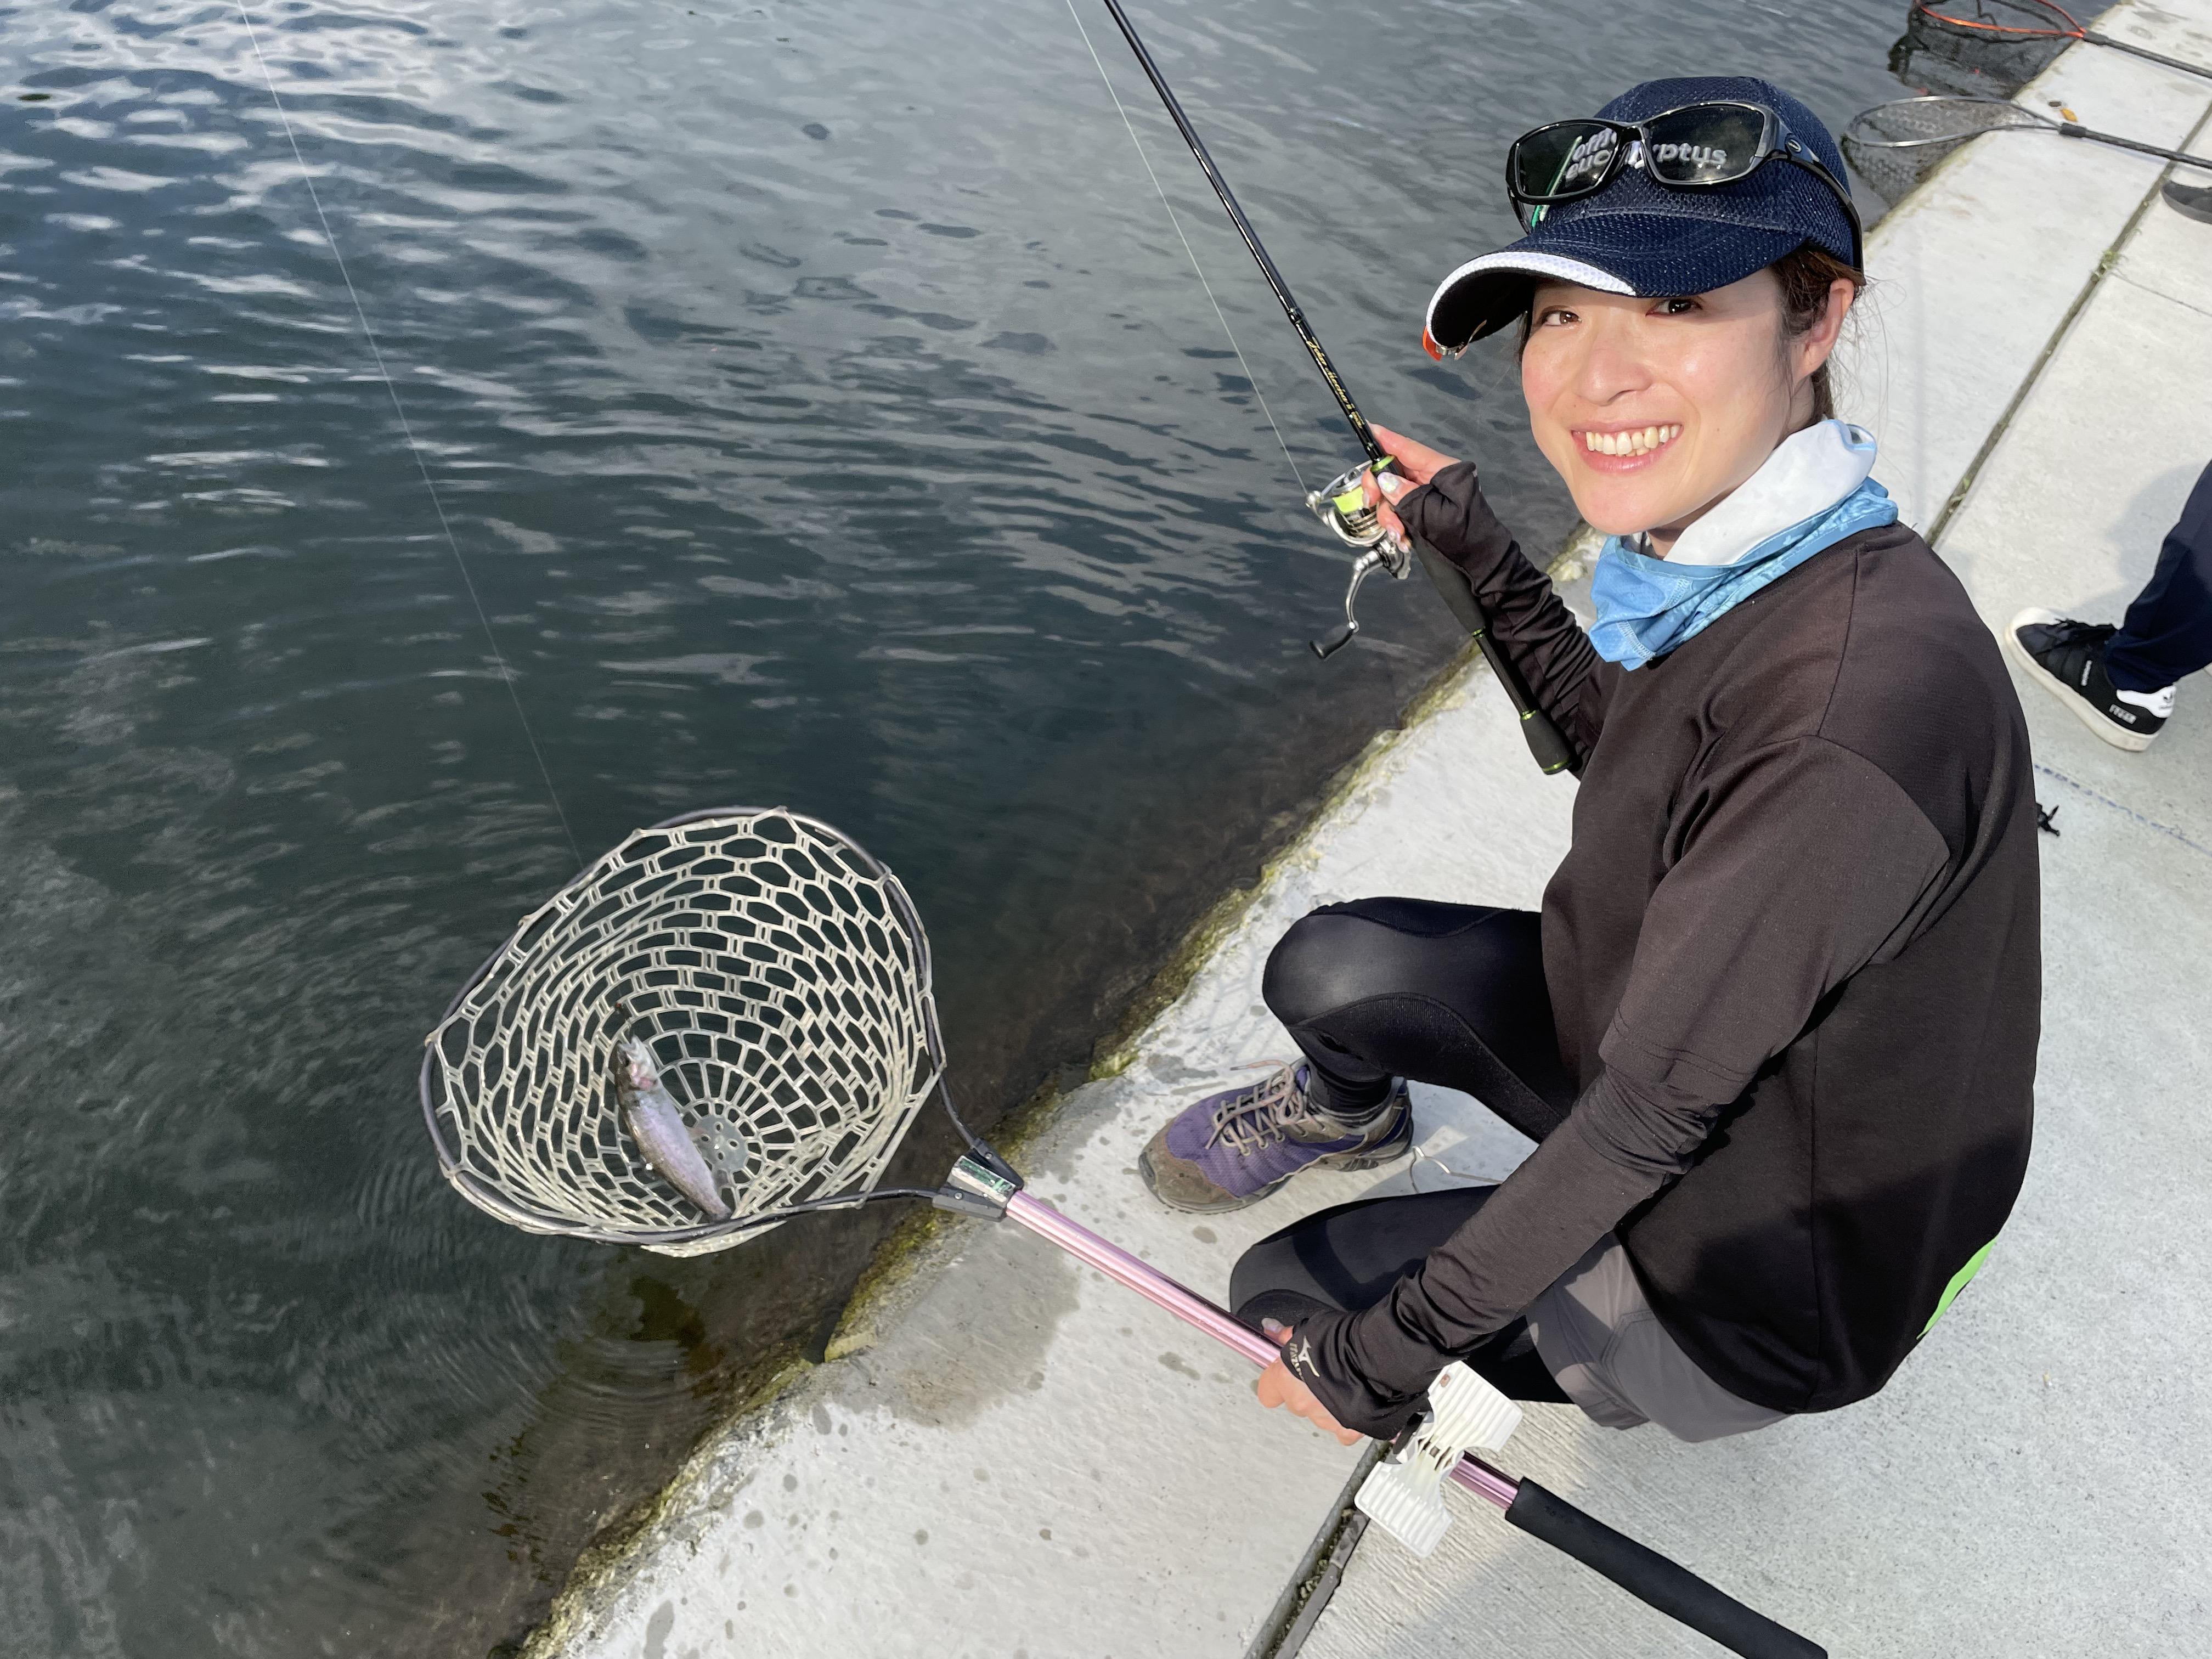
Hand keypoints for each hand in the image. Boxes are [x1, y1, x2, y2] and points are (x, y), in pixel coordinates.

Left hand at [1256, 1319, 1360, 1445]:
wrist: (1377, 1357)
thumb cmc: (1341, 1338)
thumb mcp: (1310, 1328)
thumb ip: (1289, 1336)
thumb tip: (1272, 1330)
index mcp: (1285, 1379)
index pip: (1267, 1392)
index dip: (1276, 1384)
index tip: (1287, 1376)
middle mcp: (1301, 1404)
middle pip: (1297, 1403)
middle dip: (1307, 1393)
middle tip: (1325, 1375)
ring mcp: (1324, 1420)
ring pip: (1320, 1416)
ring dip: (1328, 1405)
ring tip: (1347, 1386)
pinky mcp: (1348, 1431)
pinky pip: (1343, 1431)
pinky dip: (1348, 1421)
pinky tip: (1357, 1404)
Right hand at [1363, 424, 1463, 547]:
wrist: (1478, 561)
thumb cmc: (1462, 535)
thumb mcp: (1433, 515)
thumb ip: (1407, 496)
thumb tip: (1384, 481)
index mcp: (1440, 469)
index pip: (1409, 448)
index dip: (1387, 439)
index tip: (1369, 429)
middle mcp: (1431, 477)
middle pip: (1393, 471)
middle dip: (1379, 489)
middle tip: (1370, 503)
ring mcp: (1425, 495)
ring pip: (1392, 494)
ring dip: (1388, 514)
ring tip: (1397, 534)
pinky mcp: (1421, 511)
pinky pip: (1399, 510)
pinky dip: (1395, 524)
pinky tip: (1401, 539)